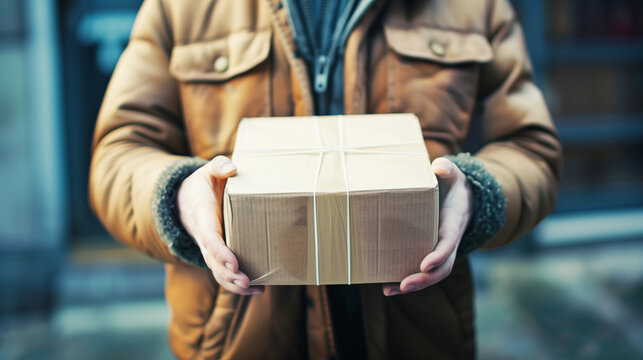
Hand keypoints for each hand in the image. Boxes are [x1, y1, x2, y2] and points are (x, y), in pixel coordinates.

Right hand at [177, 155, 263, 295]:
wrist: (183, 200)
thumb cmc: (202, 184)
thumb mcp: (207, 170)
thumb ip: (218, 166)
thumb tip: (231, 168)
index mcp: (202, 215)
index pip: (209, 238)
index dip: (221, 252)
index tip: (234, 264)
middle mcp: (203, 235)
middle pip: (212, 261)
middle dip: (228, 274)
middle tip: (246, 281)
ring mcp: (208, 248)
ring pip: (217, 271)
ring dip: (234, 284)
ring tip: (255, 289)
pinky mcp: (216, 254)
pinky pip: (222, 273)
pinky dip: (236, 284)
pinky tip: (257, 289)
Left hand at [383, 157, 472, 295]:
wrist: (464, 200)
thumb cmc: (454, 186)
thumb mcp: (454, 175)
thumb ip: (448, 170)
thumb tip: (438, 167)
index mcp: (454, 223)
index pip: (449, 243)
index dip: (438, 255)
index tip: (425, 265)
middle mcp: (449, 242)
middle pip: (441, 268)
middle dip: (424, 278)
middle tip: (404, 284)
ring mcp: (439, 250)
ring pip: (431, 275)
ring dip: (412, 285)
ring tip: (388, 289)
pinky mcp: (428, 252)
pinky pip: (420, 271)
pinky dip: (404, 280)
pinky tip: (386, 286)